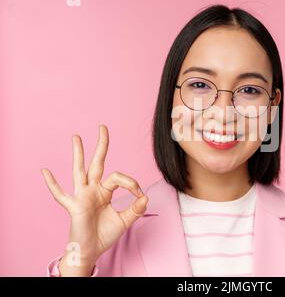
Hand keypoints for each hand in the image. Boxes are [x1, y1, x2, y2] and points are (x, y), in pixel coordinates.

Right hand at [41, 124, 148, 275]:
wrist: (91, 250)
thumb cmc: (105, 234)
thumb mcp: (125, 221)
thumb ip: (135, 209)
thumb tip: (145, 196)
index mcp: (105, 191)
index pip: (118, 177)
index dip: (131, 182)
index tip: (139, 194)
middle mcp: (92, 190)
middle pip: (97, 163)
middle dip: (101, 145)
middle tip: (103, 127)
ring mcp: (81, 196)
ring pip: (80, 171)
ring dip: (78, 154)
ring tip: (76, 137)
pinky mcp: (73, 206)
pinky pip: (60, 195)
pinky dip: (52, 184)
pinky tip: (45, 171)